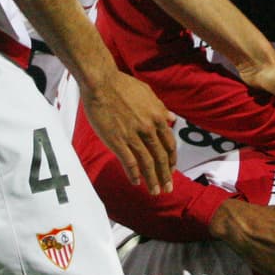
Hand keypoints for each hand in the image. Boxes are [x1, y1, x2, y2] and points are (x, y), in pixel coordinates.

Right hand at [80, 69, 175, 194]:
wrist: (101, 82)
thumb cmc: (123, 86)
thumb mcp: (149, 94)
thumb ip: (161, 109)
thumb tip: (172, 119)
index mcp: (157, 117)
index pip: (169, 144)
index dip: (171, 160)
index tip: (171, 170)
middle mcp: (148, 128)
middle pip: (160, 157)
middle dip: (165, 175)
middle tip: (167, 188)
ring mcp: (133, 135)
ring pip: (147, 163)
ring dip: (152, 179)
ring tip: (155, 192)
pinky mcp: (117, 140)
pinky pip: (128, 161)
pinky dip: (134, 174)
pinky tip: (136, 182)